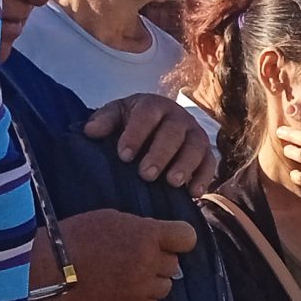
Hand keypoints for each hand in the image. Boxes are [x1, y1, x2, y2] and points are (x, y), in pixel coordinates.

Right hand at [59, 210, 197, 300]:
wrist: (51, 267)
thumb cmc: (79, 236)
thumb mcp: (114, 218)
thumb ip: (142, 229)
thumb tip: (160, 239)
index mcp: (147, 235)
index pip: (188, 237)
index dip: (178, 239)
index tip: (169, 240)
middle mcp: (150, 262)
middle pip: (174, 264)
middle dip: (159, 260)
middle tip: (135, 257)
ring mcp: (141, 288)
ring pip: (166, 286)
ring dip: (152, 281)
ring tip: (128, 275)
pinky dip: (141, 299)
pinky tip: (123, 290)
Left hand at [88, 96, 216, 194]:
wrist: (155, 126)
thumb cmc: (132, 123)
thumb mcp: (116, 115)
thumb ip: (104, 121)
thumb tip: (90, 132)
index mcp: (154, 106)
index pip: (147, 116)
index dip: (136, 134)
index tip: (124, 155)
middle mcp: (178, 117)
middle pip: (173, 132)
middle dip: (160, 153)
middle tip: (146, 174)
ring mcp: (195, 135)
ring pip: (196, 147)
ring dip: (185, 165)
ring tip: (172, 183)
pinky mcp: (206, 153)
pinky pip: (210, 164)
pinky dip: (204, 178)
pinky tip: (194, 194)